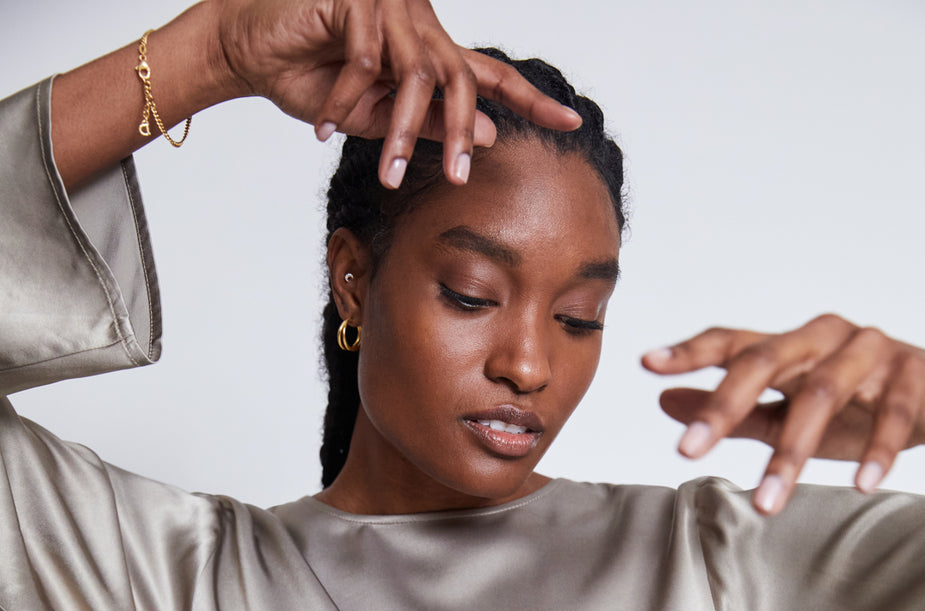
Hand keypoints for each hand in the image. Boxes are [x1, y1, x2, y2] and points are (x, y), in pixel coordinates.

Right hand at [212, 0, 581, 185]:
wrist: (250, 47)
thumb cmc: (309, 79)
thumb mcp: (376, 117)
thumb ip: (429, 124)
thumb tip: (488, 136)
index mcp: (428, 53)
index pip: (490, 76)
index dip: (531, 99)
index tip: (572, 121)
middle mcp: (418, 26)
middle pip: (462, 78)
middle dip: (462, 132)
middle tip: (463, 177)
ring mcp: (390, 8)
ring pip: (416, 75)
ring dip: (401, 131)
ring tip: (389, 174)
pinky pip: (365, 59)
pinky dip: (345, 101)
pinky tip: (322, 126)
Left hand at [642, 314, 924, 514]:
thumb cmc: (857, 406)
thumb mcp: (787, 411)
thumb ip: (732, 411)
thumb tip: (664, 401)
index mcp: (789, 345)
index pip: (733, 342)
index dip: (691, 352)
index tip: (647, 365)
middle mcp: (824, 337)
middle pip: (766, 360)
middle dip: (723, 406)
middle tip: (687, 451)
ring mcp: (871, 351)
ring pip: (823, 393)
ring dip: (792, 453)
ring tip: (768, 503)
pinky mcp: (914, 374)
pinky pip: (893, 413)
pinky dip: (878, 450)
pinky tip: (864, 485)